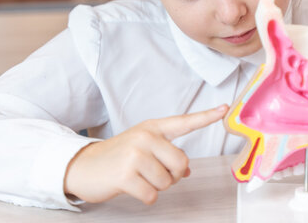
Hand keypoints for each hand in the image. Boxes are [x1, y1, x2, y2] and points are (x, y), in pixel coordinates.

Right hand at [64, 105, 228, 203]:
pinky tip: (131, 187)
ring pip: (167, 182)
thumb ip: (166, 155)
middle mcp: (145, 137)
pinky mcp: (125, 175)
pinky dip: (145, 197)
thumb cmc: (117, 157)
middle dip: (172, 176)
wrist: (83, 166)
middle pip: (181, 163)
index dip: (206, 116)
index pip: (184, 122)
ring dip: (156, 187)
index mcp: (152, 128)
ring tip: (138, 177)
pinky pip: (152, 195)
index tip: (225, 109)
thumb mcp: (142, 149)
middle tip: (153, 173)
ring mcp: (135, 155)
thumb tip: (185, 171)